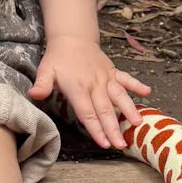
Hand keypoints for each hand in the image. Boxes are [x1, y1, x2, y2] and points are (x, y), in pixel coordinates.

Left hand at [29, 36, 151, 148]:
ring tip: (138, 123)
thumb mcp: (46, 70)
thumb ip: (42, 84)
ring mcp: (105, 78)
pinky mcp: (113, 72)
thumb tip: (33, 95)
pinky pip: (126, 78)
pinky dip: (137, 85)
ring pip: (119, 96)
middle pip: (105, 110)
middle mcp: (94, 84)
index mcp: (78, 88)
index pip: (88, 113)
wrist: (72, 38)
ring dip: (129, 109)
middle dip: (113, 128)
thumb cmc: (58, 59)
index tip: (104, 144)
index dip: (96, 129)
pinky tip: (147, 92)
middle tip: (121, 144)